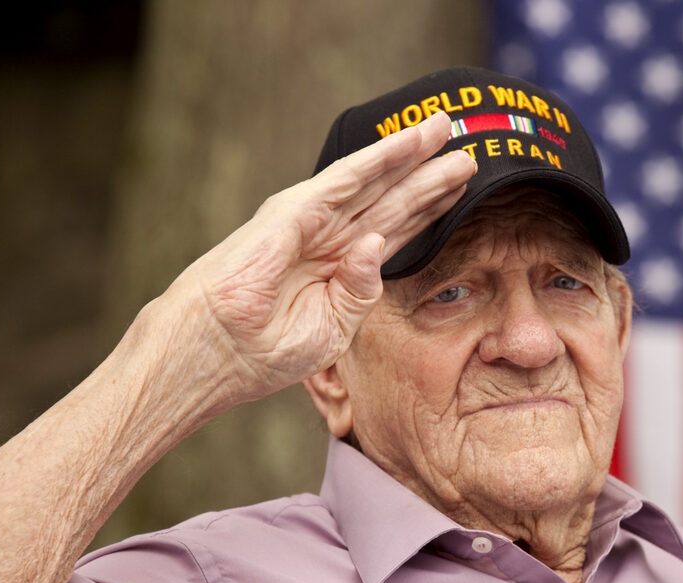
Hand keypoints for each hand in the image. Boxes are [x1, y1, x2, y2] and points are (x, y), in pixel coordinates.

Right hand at [164, 111, 474, 401]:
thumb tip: (378, 244)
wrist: (213, 355)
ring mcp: (310, 222)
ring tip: (443, 128)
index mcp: (340, 269)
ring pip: (372, 181)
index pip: (395, 230)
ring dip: (409, 154)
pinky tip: (405, 143)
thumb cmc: (262, 352)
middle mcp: (329, 238)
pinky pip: (342, 180)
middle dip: (429, 175)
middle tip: (469, 152)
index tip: (464, 191)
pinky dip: (375, 159)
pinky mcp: (292, 212)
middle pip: (392, 199)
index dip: (429, 208)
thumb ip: (361, 292)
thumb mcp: (331, 330)